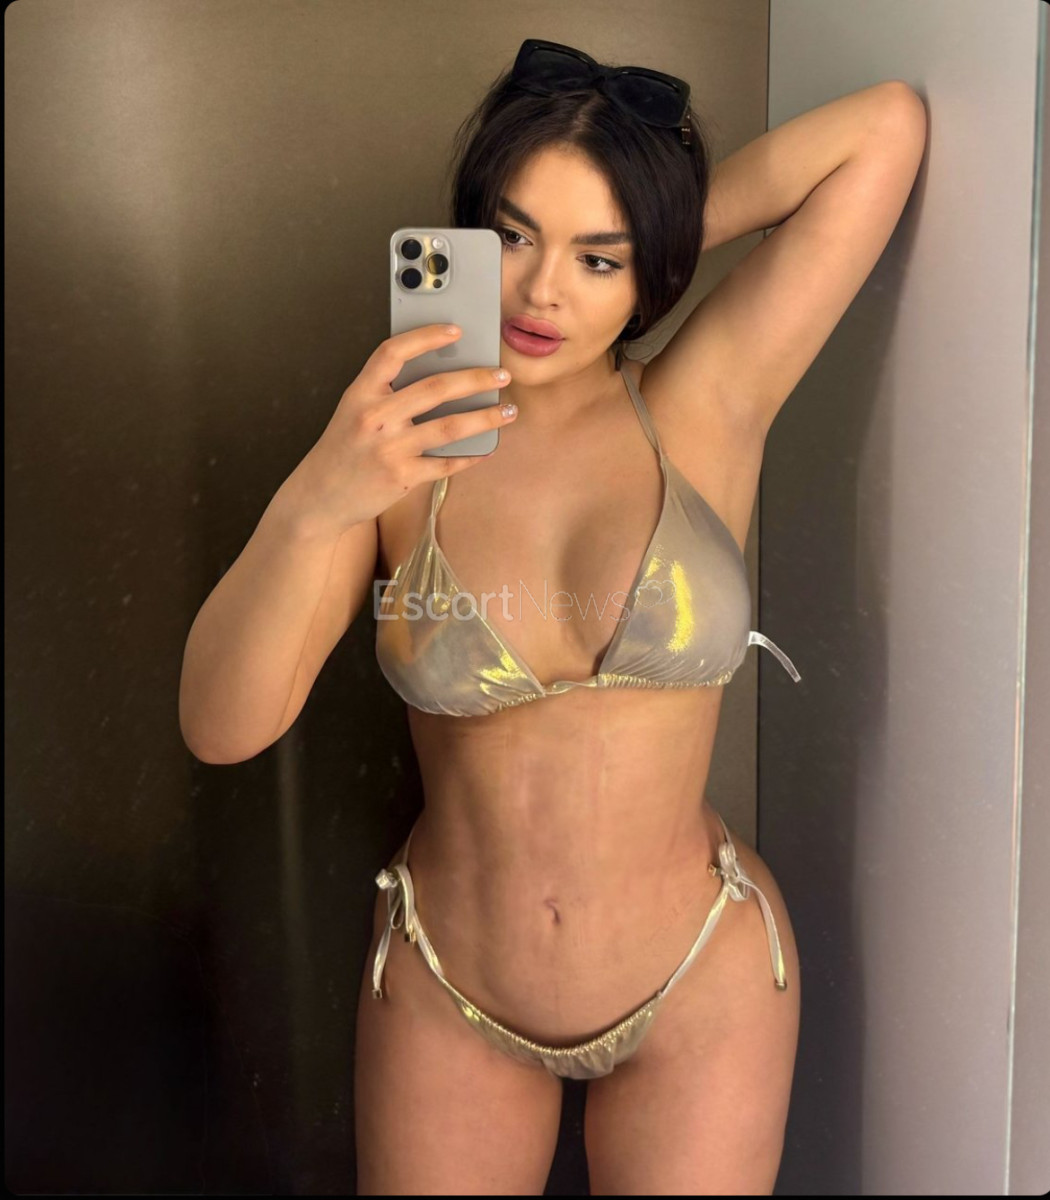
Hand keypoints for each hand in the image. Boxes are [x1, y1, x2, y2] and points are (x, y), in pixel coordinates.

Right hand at [289, 324, 514, 537]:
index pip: (393, 352)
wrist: (321, 496)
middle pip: (436, 388)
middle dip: (476, 379)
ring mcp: (389, 449)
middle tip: (502, 374)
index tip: (455, 331)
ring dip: (486, 417)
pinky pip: (446, 463)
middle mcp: (374, 417)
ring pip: (450, 427)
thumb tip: (443, 375)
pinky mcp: (401, 477)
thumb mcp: (354, 411)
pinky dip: (471, 456)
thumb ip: (386, 392)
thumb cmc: (344, 448)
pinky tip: (487, 449)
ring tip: (509, 411)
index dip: (426, 337)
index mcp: (360, 393)